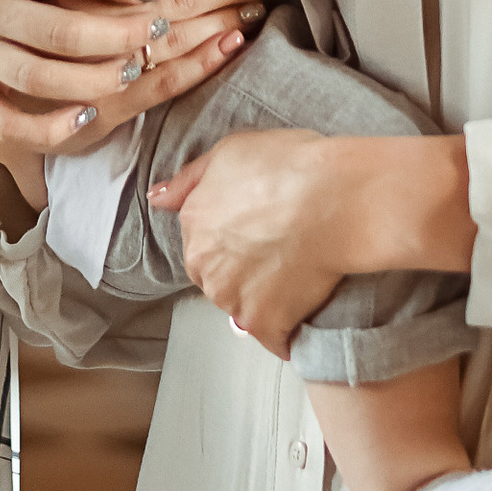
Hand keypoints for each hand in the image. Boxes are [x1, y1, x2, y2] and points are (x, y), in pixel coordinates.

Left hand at [147, 129, 359, 353]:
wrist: (335, 199)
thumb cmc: (289, 167)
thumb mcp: (230, 151)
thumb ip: (190, 180)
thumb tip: (156, 198)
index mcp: (194, 225)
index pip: (203, 242)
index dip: (234, 236)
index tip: (260, 228)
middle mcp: (204, 267)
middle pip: (218, 277)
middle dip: (242, 270)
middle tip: (280, 248)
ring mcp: (232, 300)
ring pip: (241, 307)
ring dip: (263, 299)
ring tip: (296, 272)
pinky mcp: (264, 324)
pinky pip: (272, 338)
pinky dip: (286, 332)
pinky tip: (303, 311)